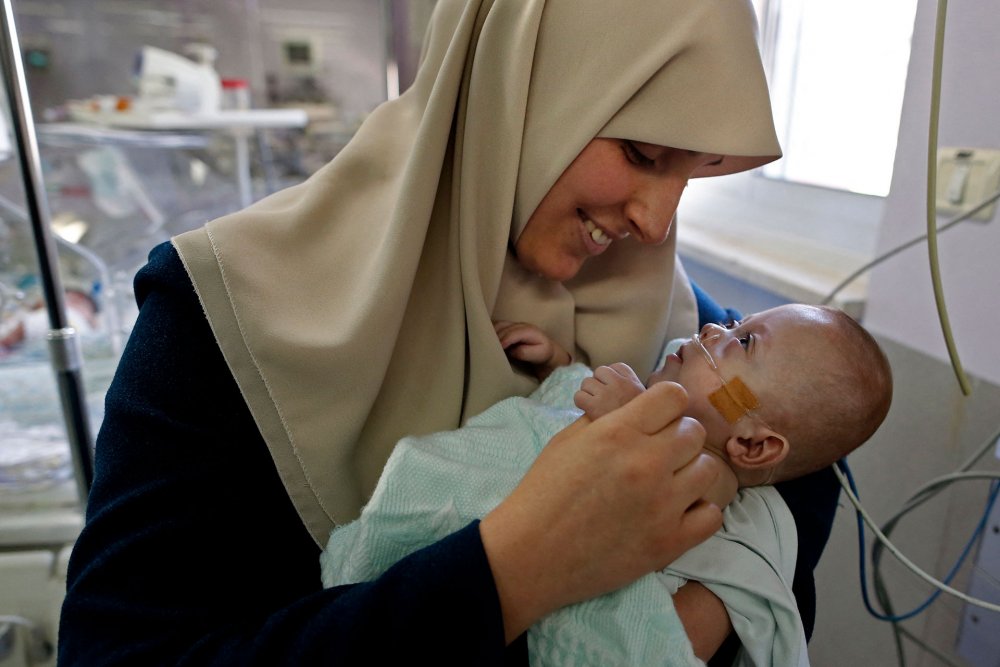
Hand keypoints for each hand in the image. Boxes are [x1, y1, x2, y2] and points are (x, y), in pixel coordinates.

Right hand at [479, 382, 722, 641]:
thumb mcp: (567, 440)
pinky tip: (676, 513)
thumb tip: (636, 407)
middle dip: (677, 437)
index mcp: (618, 432)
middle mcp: (646, 462)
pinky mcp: (670, 542)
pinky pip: (712, 515)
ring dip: (690, 472)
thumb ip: (606, 419)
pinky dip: (698, 512)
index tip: (657, 418)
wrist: (531, 554)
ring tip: (668, 484)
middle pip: (693, 431)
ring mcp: (662, 504)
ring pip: (708, 469)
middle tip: (657, 454)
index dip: (666, 404)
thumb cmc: (543, 493)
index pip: (673, 396)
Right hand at [494, 320, 571, 379]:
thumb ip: (526, 353)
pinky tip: (487, 339)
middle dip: (495, 337)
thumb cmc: (542, 353)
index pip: (513, 333)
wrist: (546, 348)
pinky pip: (497, 325)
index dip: (504, 340)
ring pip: (499, 324)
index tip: (498, 349)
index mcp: (529, 330)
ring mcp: (514, 324)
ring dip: (491, 333)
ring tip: (486, 344)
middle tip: (488, 349)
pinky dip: (490, 330)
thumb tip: (514, 351)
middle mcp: (521, 324)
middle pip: (503, 327)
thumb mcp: (539, 354)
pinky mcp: (509, 326)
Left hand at [575, 362, 645, 418]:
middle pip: (599, 372)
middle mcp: (620, 383)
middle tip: (604, 401)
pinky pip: (579, 396)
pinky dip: (581, 404)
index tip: (616, 393)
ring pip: (586, 383)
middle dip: (598, 385)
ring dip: (588, 394)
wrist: (634, 442)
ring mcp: (606, 393)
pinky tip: (589, 412)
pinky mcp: (593, 406)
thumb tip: (627, 380)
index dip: (612, 379)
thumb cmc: (639, 424)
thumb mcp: (646, 401)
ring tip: (597, 407)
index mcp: (633, 380)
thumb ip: (634, 388)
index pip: (615, 367)